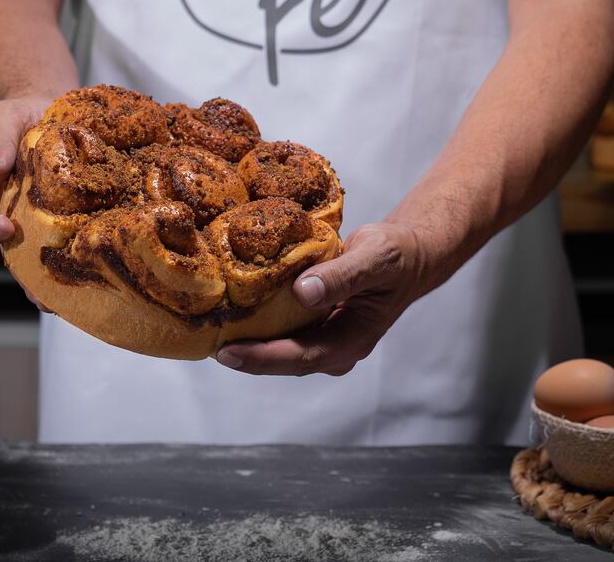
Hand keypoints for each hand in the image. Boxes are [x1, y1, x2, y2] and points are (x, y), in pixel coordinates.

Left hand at [215, 222, 429, 375]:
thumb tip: (304, 292)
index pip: (301, 357)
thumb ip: (343, 276)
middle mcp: (335, 348)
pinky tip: (231, 310)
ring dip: (247, 341)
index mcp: (353, 340)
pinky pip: (281, 328)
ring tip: (208, 329)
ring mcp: (323, 338)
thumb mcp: (376, 258)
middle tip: (205, 343)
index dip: (263, 358)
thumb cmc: (396, 255)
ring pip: (279, 347)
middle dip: (245, 356)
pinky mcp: (313, 323)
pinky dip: (257, 322)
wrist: (408, 254)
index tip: (228, 352)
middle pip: (283, 360)